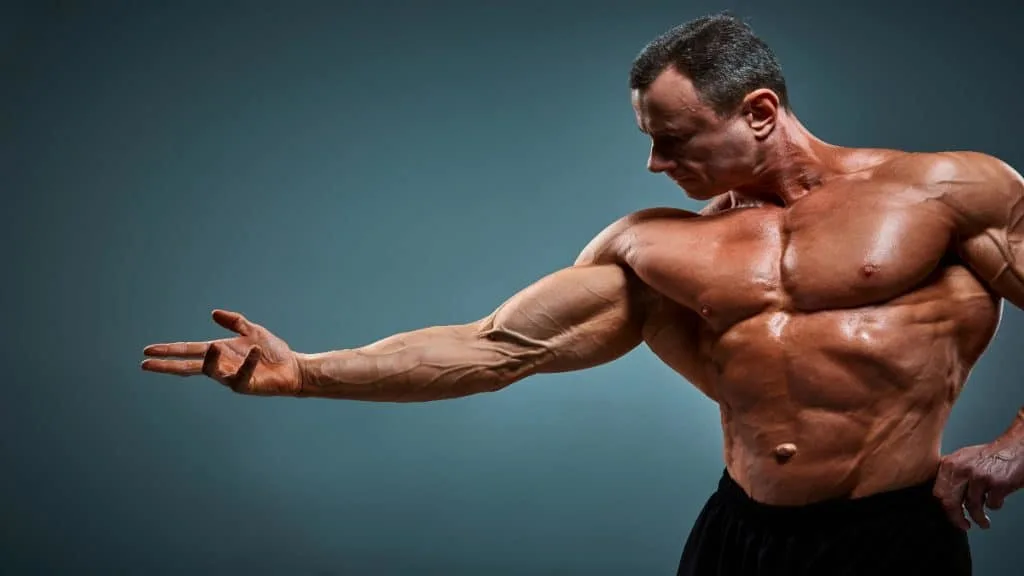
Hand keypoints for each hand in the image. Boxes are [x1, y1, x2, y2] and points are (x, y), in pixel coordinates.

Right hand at [141, 309, 302, 395]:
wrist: (292, 367)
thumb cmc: (271, 351)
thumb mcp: (252, 330)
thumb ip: (234, 322)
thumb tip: (213, 313)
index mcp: (218, 352)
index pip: (188, 351)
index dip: (169, 351)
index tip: (148, 351)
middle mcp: (221, 366)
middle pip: (188, 367)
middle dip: (168, 366)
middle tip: (146, 365)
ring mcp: (232, 378)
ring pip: (212, 372)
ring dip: (211, 360)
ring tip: (214, 346)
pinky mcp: (246, 386)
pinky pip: (242, 375)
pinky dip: (247, 363)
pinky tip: (253, 351)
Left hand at [933, 441, 1023, 529]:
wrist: (1016, 448)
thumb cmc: (991, 456)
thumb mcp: (963, 460)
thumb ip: (952, 476)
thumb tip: (944, 500)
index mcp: (950, 464)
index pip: (938, 492)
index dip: (944, 508)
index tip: (950, 516)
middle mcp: (961, 469)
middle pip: (950, 502)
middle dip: (956, 519)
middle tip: (963, 526)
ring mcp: (978, 476)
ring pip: (972, 507)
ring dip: (979, 519)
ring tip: (983, 523)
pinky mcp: (996, 484)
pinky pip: (991, 505)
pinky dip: (994, 506)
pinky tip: (996, 502)